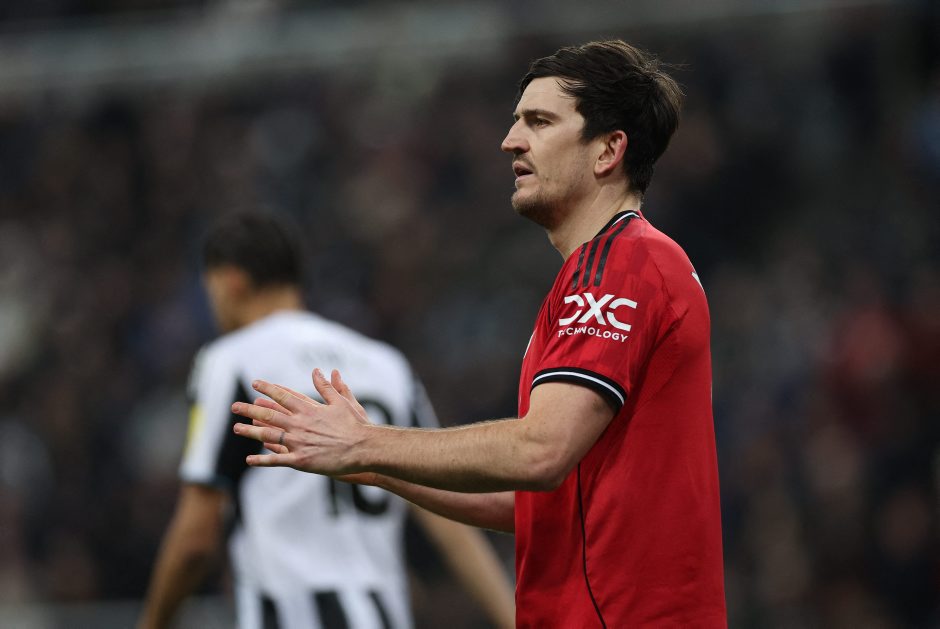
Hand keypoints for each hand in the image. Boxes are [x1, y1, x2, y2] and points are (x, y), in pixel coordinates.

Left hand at [232, 368, 372, 473]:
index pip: (283, 396)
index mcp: (309, 410)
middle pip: (270, 414)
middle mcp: (300, 424)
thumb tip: (318, 371)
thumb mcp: (342, 402)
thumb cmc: (355, 425)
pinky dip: (263, 460)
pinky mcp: (302, 461)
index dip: (268, 389)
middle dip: (250, 409)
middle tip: (235, 406)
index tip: (255, 383)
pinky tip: (249, 460)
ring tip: (236, 428)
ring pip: (269, 436)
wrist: (363, 448)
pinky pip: (278, 460)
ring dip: (251, 432)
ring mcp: (299, 443)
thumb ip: (327, 387)